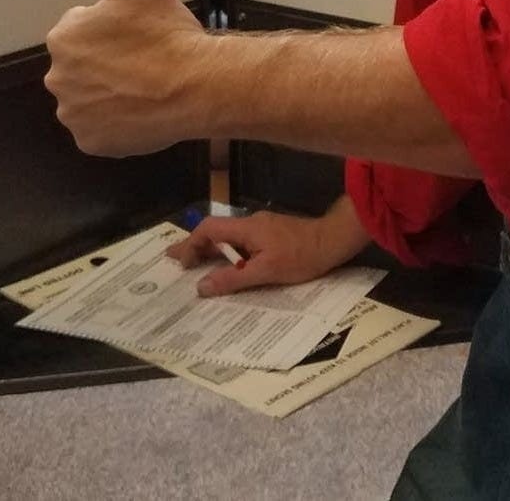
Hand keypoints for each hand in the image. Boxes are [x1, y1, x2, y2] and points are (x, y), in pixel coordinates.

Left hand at [45, 0, 206, 155]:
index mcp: (66, 36)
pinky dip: (120, 122)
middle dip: (111, 62)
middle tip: (149, 60)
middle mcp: (58, 77)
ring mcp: (75, 114)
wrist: (198, 87)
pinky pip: (102, 130)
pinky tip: (145, 110)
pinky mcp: (93, 142)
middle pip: (87, 65)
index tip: (143, 34)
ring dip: (114, 92)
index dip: (118, 30)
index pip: (86, 30)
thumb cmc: (168, 34)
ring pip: (93, 97)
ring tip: (150, 85)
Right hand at [167, 195, 372, 296]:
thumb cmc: (301, 256)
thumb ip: (233, 278)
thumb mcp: (266, 271)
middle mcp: (251, 223)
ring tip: (196, 266)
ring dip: (212, 250)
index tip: (181, 263)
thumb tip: (201, 285)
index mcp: (247, 228)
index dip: (191, 244)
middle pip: (216, 231)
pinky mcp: (272, 235)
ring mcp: (263, 228)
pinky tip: (228, 267)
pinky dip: (229, 253)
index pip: (209, 229)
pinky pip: (243, 242)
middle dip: (195, 246)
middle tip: (176, 262)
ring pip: (229, 237)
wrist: (333, 241)